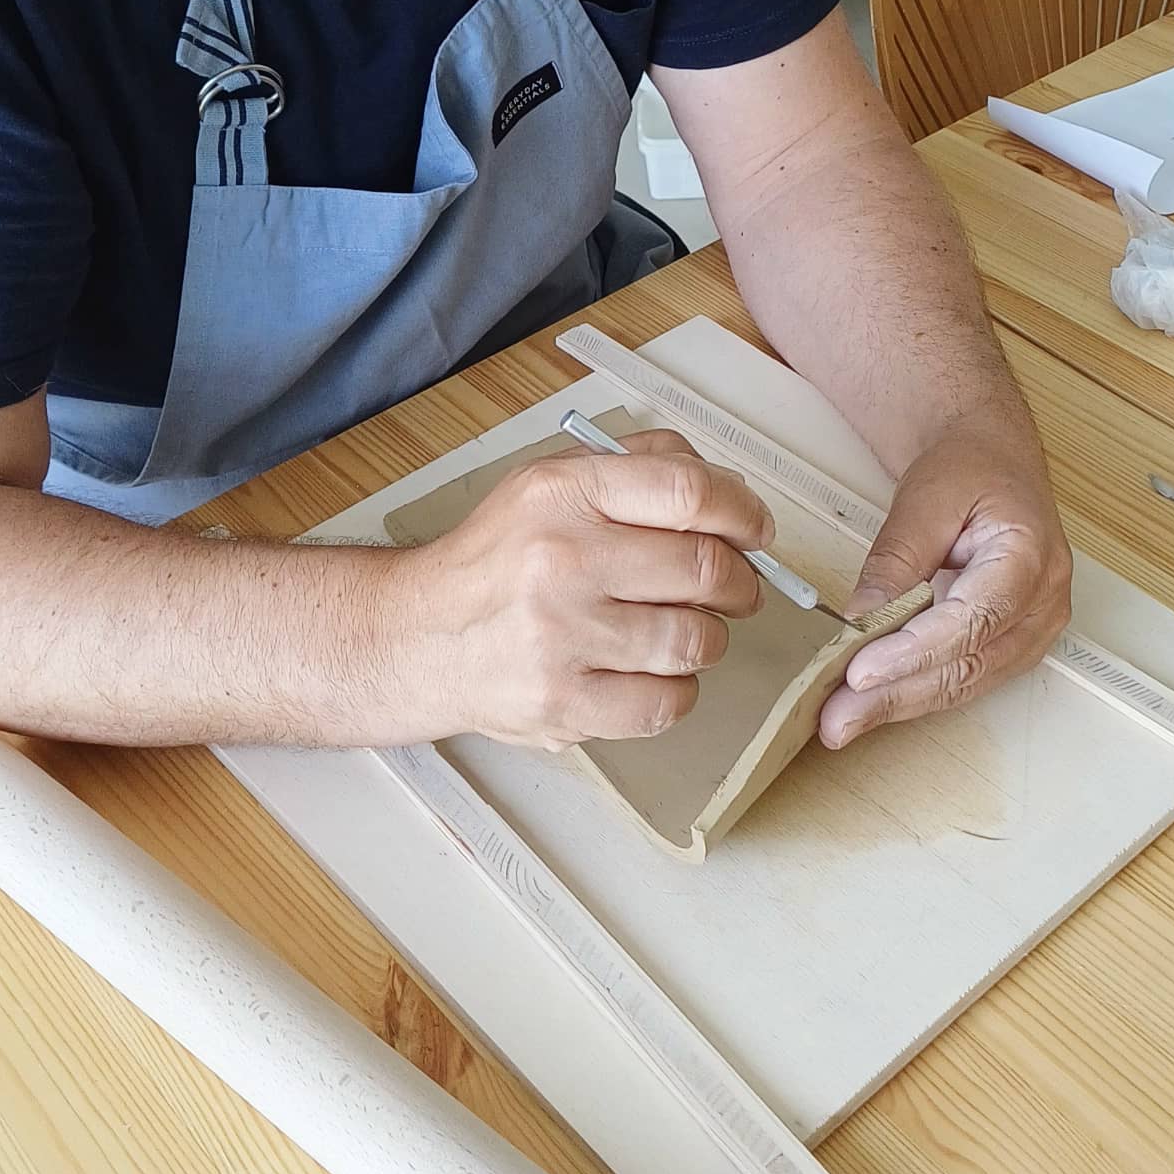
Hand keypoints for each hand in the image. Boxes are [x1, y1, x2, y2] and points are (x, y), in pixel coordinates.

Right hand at [387, 431, 770, 748]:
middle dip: (740, 583)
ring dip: (706, 638)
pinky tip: (650, 671)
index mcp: (562, 494)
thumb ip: (637, 468)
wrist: (417, 638)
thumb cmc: (496, 562)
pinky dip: (676, 690)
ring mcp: (561, 638)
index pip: (687, 491)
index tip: (756, 530)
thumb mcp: (549, 483)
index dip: (743, 511)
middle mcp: (561, 561)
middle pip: (705, 570)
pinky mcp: (564, 705)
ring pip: (696, 641)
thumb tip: (727, 489)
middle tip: (735, 588)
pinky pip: (668, 703)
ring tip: (680, 630)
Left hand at [818, 411, 1070, 748]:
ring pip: (968, 683)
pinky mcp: (1015, 643)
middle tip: (838, 716)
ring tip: (844, 719)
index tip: (860, 670)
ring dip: (903, 703)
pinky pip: (967, 678)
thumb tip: (861, 619)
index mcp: (1032, 555)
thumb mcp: (925, 498)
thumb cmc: (969, 470)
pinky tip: (876, 704)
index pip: (973, 620)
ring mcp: (1036, 627)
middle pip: (970, 664)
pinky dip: (917, 692)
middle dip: (898, 693)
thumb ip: (896, 560)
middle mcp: (1045, 601)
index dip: (915, 652)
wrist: (993, 462)